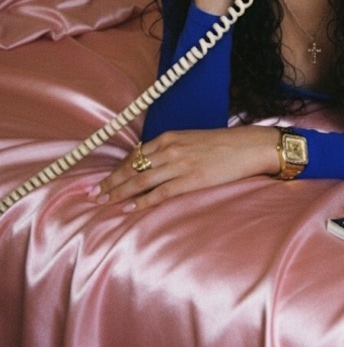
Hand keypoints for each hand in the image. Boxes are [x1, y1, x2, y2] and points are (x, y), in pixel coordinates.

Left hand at [89, 124, 281, 211]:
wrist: (249, 146)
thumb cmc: (224, 145)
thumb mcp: (192, 141)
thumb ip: (172, 150)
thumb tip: (155, 165)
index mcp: (169, 138)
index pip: (135, 155)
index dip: (116, 169)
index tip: (102, 180)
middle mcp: (170, 149)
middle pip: (132, 168)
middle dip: (110, 182)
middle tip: (91, 194)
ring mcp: (179, 164)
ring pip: (141, 180)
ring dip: (119, 192)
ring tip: (103, 202)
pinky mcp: (191, 179)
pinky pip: (161, 193)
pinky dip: (142, 201)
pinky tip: (129, 209)